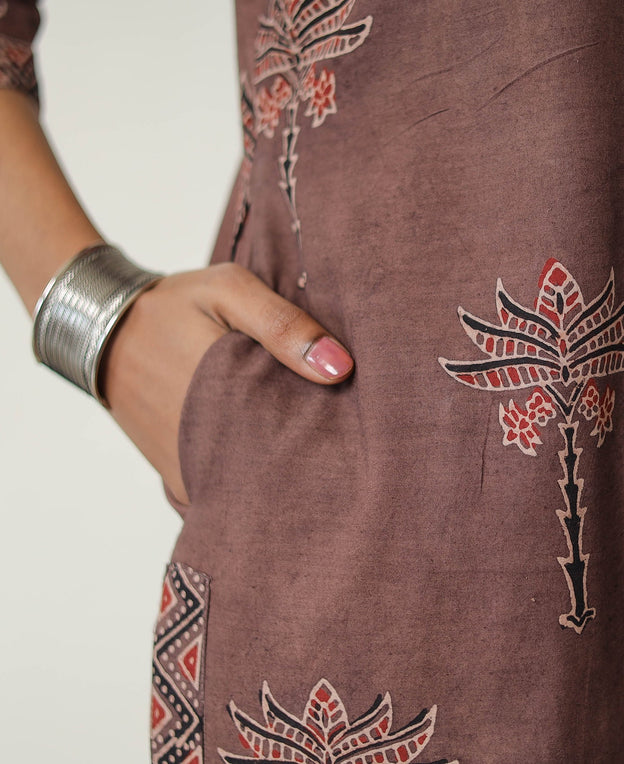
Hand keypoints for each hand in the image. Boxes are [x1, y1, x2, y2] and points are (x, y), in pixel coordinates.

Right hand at [99, 262, 353, 504]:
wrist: (100, 328)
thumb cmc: (173, 304)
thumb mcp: (228, 291)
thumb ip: (283, 324)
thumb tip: (340, 367)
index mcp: (226, 396)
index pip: (300, 437)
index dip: (335, 436)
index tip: (365, 431)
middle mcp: (207, 444)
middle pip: (281, 469)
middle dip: (316, 458)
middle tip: (350, 445)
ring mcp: (190, 466)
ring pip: (254, 486)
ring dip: (284, 472)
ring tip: (320, 454)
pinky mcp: (178, 475)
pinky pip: (225, 489)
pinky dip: (251, 480)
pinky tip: (278, 459)